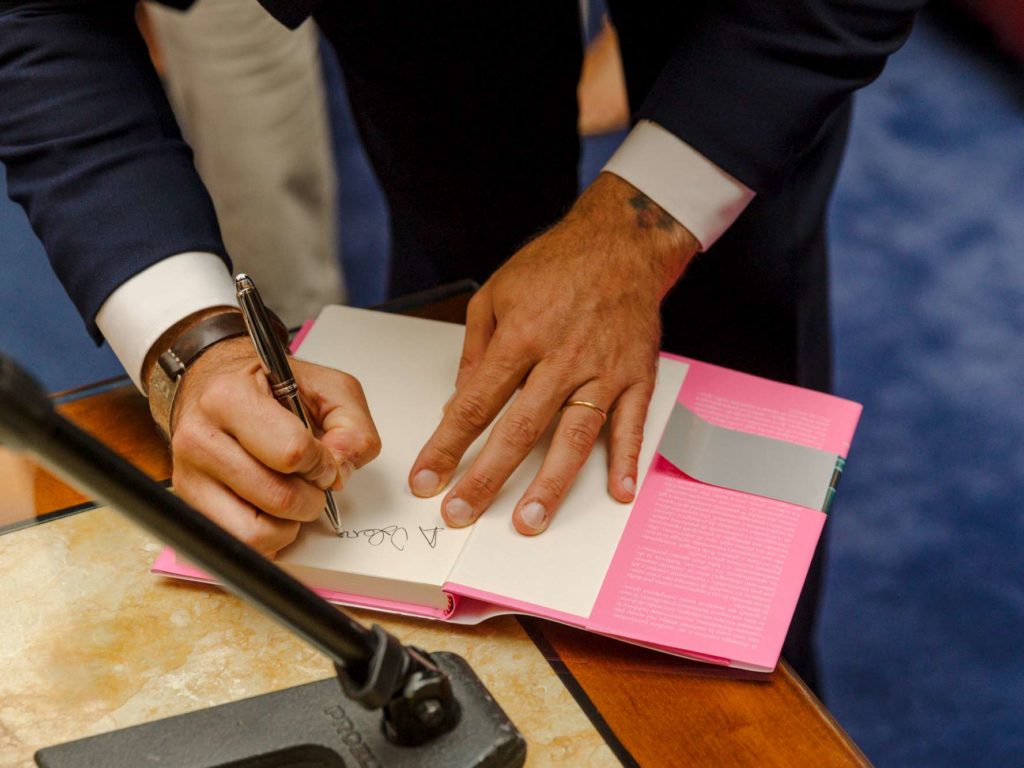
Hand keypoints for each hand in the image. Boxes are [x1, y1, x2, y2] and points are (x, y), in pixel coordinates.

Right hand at [162, 334, 379, 556]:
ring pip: (253, 532)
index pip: (291, 451)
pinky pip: (236, 544)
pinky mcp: (189, 504)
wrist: (211, 384)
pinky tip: (271, 512)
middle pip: (277, 497)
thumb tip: (341, 472)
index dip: (322, 464)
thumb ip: (352, 426)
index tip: (324, 460)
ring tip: (291, 499)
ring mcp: (188, 475)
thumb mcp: (326, 387)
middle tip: (313, 483)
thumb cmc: (266, 385)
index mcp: (231, 397)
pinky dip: (265, 538)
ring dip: (287, 525)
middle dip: (311, 499)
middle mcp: (200, 437)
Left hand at [409, 172, 698, 533]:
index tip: (428, 480)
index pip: (474, 404)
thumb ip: (475, 351)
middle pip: (519, 429)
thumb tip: (457, 402)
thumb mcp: (495, 294)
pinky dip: (628, 459)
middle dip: (487, 477)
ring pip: (574, 435)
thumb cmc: (555, 266)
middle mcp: (561, 358)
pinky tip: (619, 492)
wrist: (621, 241)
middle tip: (463, 513)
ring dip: (551, 483)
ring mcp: (603, 369)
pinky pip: (631, 423)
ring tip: (530, 520)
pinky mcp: (636, 375)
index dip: (447, 446)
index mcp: (520, 337)